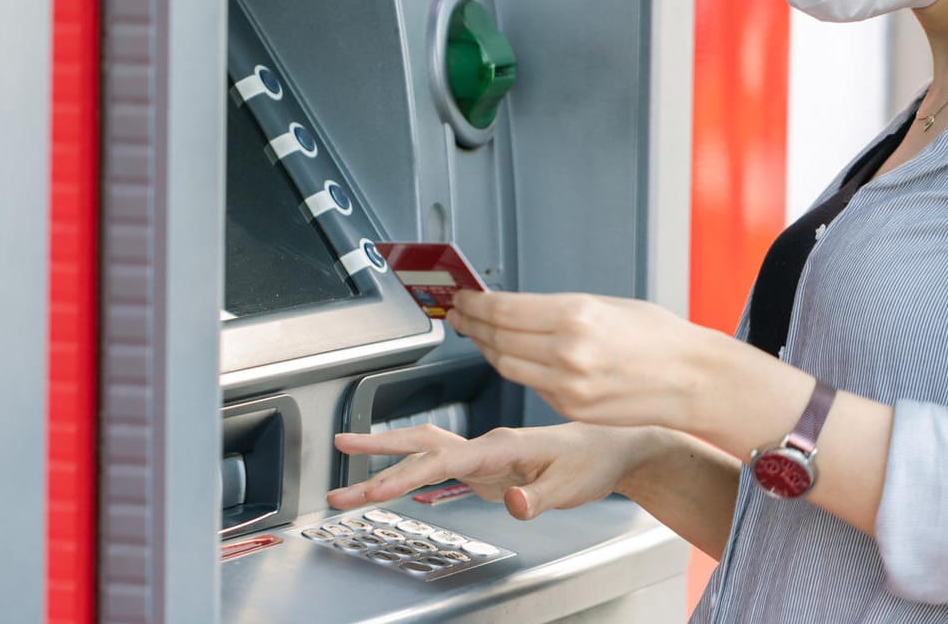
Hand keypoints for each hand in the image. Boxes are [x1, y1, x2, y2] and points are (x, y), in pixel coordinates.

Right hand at [327, 422, 659, 519]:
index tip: (374, 489)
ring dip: (385, 457)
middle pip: (421, 444)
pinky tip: (391, 478)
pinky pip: (436, 461)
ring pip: (424, 449)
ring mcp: (482, 452)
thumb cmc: (591, 460)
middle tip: (338, 451)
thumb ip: (537, 496)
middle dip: (377, 450)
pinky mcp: (484, 463)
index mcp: (502, 445)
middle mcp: (486, 444)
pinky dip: (408, 466)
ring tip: (348, 470)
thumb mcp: (571, 486)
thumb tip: (511, 503)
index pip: (442, 459)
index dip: (405, 474)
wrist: (610, 445)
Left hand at [448, 290, 725, 430]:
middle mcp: (567, 353)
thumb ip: (557, 310)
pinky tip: (508, 355)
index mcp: (576, 316)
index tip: (462, 298)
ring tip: (476, 333)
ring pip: (506, 365)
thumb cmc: (658, 337)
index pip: (503, 310)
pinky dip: (514, 368)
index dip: (475, 304)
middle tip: (459, 313)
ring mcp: (567, 386)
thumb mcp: (605, 305)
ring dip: (486, 348)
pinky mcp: (570, 408)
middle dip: (472, 324)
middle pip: (498, 338)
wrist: (693, 380)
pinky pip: (529, 384)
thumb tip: (515, 309)